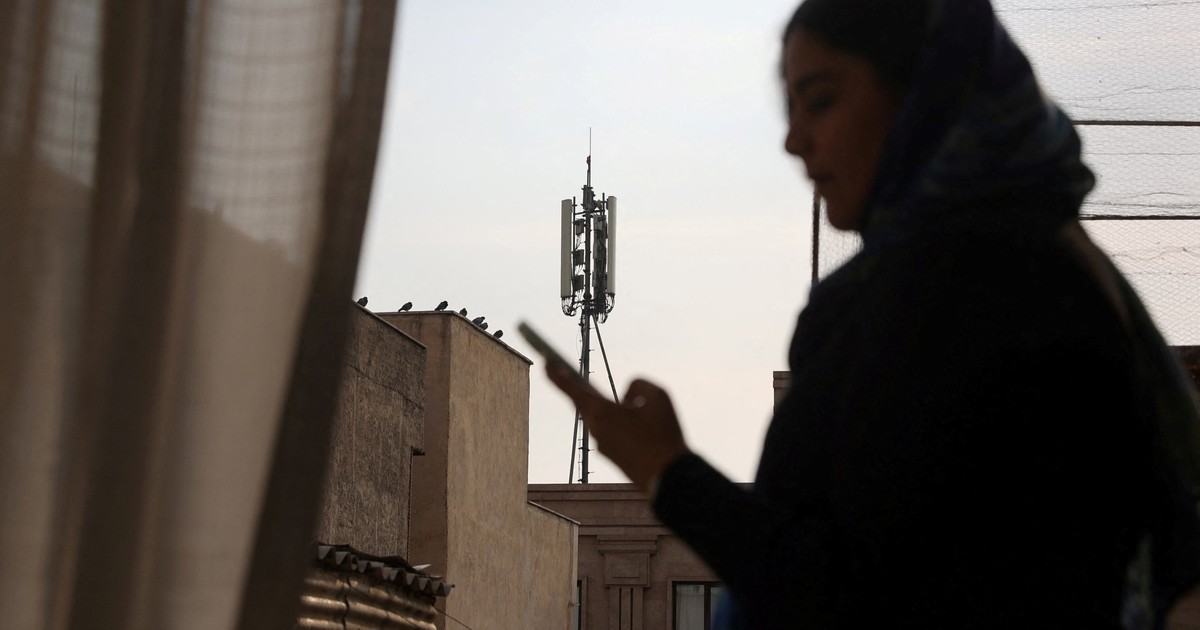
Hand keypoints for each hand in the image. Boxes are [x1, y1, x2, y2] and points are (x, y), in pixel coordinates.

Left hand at [546, 363, 688, 491]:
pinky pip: (609, 431)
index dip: (556, 373)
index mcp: (602, 411)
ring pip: (600, 416)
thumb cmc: (665, 435)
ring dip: (609, 408)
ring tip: (635, 408)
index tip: (544, 362)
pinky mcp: (610, 456)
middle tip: (564, 370)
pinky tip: (639, 427)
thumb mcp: (659, 396)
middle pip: (583, 401)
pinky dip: (619, 423)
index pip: (570, 387)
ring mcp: (601, 445)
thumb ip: (638, 385)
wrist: (669, 478)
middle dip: (577, 388)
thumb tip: (625, 398)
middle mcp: (596, 428)